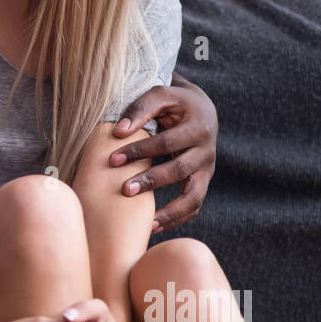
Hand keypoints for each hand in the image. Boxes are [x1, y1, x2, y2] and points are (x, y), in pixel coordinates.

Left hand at [110, 71, 217, 233]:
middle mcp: (207, 151)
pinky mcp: (203, 182)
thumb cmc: (174, 103)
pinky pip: (194, 206)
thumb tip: (118, 131)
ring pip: (194, 197)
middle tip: (124, 190)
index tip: (113, 159)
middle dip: (152, 181)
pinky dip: (176, 219)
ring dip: (170, 212)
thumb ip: (140, 108)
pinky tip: (153, 226)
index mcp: (198, 127)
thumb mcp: (161, 95)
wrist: (202, 110)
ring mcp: (207, 170)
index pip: (167, 142)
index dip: (140, 150)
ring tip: (146, 224)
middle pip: (180, 170)